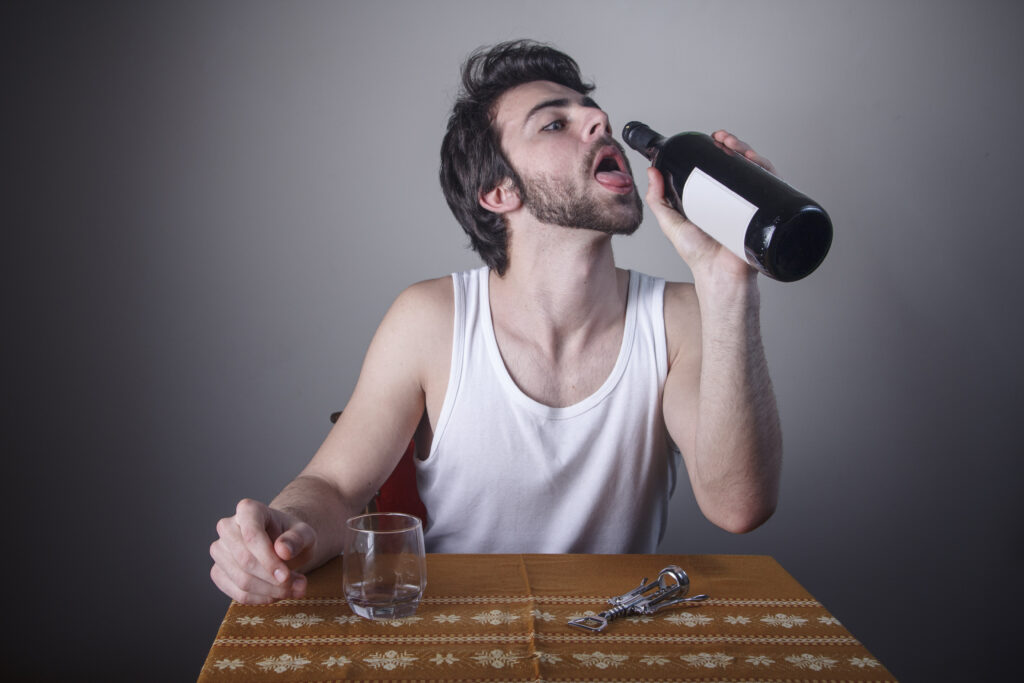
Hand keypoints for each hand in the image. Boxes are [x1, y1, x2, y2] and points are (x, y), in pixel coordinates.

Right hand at [210, 498, 316, 603]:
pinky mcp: (218, 571)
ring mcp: (219, 550)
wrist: (283, 545)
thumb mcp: (305, 533)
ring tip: (294, 589)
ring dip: (270, 591)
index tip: (286, 576)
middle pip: (244, 560)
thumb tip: (283, 550)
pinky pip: (236, 593)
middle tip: (299, 586)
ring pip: (241, 580)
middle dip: (272, 579)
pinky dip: (260, 599)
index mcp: (248, 510)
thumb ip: (297, 539)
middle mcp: (227, 527)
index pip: (251, 536)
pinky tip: (277, 594)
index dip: (268, 559)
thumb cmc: (292, 536)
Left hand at [645, 130, 776, 282]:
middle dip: (736, 145)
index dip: (723, 148)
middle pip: (743, 164)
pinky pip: (773, 187)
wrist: (717, 275)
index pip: (725, 165)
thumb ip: (658, 201)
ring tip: (734, 145)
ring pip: (758, 171)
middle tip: (722, 138)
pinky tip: (755, 162)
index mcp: (718, 198)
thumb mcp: (671, 223)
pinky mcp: (765, 213)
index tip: (714, 138)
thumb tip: (651, 172)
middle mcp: (738, 199)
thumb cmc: (698, 254)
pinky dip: (767, 170)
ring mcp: (753, 205)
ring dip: (750, 151)